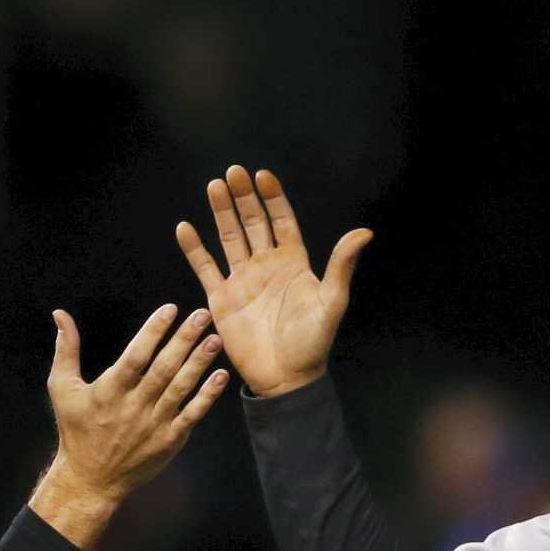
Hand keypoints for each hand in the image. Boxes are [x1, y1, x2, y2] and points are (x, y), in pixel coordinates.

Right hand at [30, 303, 227, 548]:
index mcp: (110, 391)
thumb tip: (60, 314)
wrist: (91, 480)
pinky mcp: (169, 441)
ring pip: (181, 388)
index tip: (170, 309)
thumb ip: (66, 350)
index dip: (153, 331)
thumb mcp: (62, 388)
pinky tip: (221, 376)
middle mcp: (134, 407)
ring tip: (214, 339)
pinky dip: (207, 396)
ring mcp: (154, 425)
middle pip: (164, 368)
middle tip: (202, 314)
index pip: (136, 356)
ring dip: (199, 363)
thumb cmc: (76, 430)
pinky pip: (192, 415)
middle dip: (184, 339)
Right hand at [175, 166, 371, 398]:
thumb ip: (342, 265)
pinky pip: (205, 268)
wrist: (286, 378)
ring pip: (229, 238)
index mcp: (293, 262)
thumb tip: (364, 232)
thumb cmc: (313, 343)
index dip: (273, 198)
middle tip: (232, 172)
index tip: (263, 176)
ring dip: (221, 213)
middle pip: (253, 222)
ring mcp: (243, 280)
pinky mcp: (222, 299)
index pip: (281, 220)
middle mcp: (267, 266)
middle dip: (243, 197)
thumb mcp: (332, 301)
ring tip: (214, 187)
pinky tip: (185, 228)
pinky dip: (194, 249)